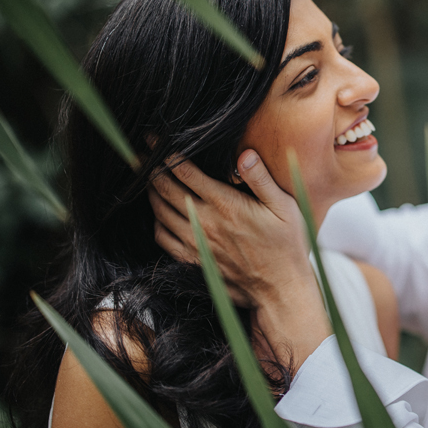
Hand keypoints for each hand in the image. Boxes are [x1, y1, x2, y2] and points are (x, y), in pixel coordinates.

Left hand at [149, 151, 332, 369]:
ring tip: (147, 179)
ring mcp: (196, 243)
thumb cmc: (287, 245)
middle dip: (150, 167)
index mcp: (225, 204)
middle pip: (165, 188)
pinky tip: (159, 214)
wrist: (280, 289)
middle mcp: (204, 222)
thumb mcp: (284, 206)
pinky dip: (155, 221)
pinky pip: (162, 238)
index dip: (165, 152)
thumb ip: (261, 179)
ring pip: (159, 211)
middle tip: (141, 153)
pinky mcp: (193, 261)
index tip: (154, 138)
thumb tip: (244, 154)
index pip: (185, 172)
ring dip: (150, 192)